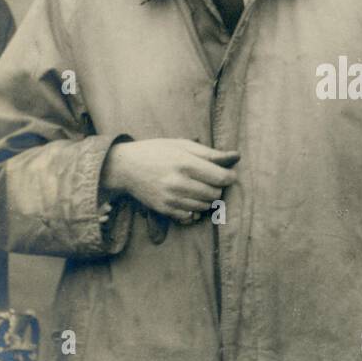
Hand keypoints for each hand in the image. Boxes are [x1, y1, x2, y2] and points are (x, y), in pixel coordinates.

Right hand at [102, 139, 239, 221]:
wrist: (125, 167)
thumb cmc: (156, 151)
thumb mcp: (182, 145)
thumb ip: (210, 153)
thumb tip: (236, 156)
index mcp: (185, 163)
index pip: (221, 178)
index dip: (230, 177)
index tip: (228, 174)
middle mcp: (179, 183)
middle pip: (215, 194)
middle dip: (218, 187)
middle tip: (211, 179)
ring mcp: (171, 199)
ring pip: (205, 206)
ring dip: (207, 198)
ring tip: (199, 187)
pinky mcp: (165, 210)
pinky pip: (191, 215)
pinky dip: (195, 208)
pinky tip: (189, 197)